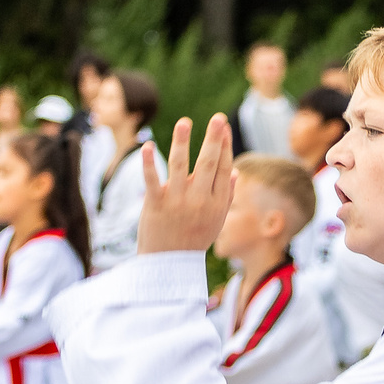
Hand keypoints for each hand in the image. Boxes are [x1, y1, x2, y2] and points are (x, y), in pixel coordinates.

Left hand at [137, 115, 235, 254]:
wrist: (169, 265)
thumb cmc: (193, 240)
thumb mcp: (216, 221)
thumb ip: (225, 195)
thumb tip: (234, 171)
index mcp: (216, 202)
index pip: (223, 168)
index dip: (224, 145)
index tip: (223, 126)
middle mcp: (199, 200)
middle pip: (208, 163)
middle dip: (213, 139)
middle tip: (217, 118)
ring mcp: (177, 202)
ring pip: (180, 166)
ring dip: (182, 142)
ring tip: (184, 122)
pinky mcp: (156, 205)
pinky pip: (152, 180)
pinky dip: (149, 163)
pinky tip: (148, 146)